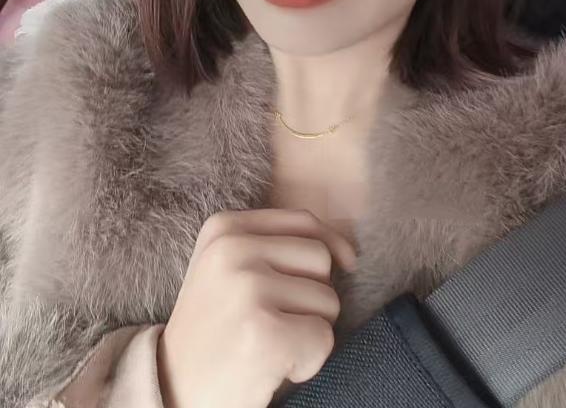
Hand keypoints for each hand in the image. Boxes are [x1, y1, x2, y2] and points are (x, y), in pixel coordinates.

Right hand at [156, 207, 357, 407]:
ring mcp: (247, 289)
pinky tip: (272, 367)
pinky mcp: (264, 332)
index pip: (303, 221)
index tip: (337, 270)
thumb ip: (277, 246)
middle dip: (312, 296)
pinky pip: (323, 338)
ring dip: (310, 331)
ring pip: (328, 300)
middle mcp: (233, 250)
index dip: (330, 246)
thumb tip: (348, 254)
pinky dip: (308, 362)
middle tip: (273, 323)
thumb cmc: (216, 330)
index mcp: (223, 228)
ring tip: (268, 345)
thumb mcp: (230, 268)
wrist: (172, 392)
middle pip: (320, 258)